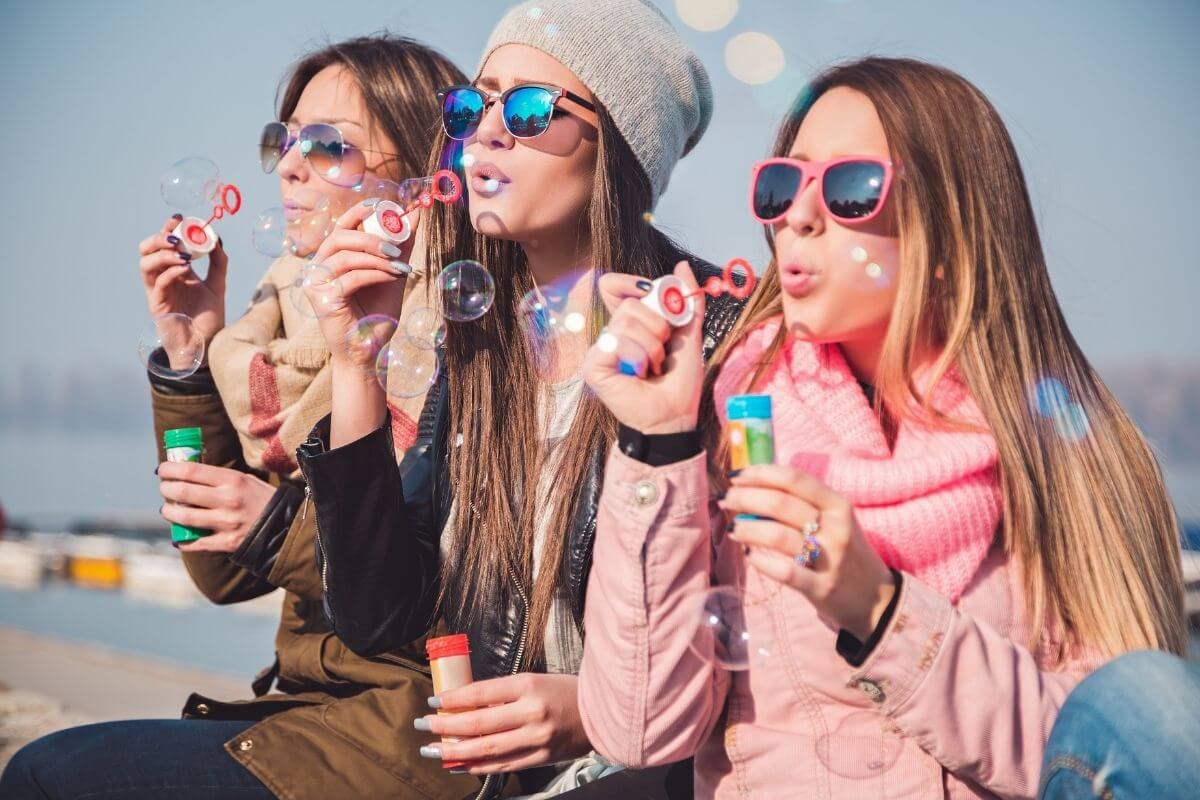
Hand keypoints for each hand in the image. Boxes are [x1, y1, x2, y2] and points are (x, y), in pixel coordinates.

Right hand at [139, 215, 227, 365]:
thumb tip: (217, 238)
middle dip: (159, 237)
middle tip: (177, 236)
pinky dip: (170, 271)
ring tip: (183, 255)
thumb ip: (218, 263)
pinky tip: (185, 269)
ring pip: (145, 264)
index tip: (180, 218)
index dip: (168, 228)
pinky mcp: (157, 305)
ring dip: (162, 254)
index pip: (164, 243)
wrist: (205, 346)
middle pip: (146, 249)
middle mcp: (163, 278)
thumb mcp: (218, 286)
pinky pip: (158, 282)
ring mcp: (158, 291)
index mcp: (175, 270)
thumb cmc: (208, 318)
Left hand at [158, 461, 276, 552]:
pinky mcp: (226, 542)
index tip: (162, 470)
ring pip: (184, 516)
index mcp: (233, 480)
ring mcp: (226, 523)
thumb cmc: (263, 499)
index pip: (191, 471)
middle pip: (183, 492)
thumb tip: (189, 473)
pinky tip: (179, 537)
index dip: (170, 469)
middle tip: (164, 488)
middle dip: (166, 489)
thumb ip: (220, 478)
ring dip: (169, 512)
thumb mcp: (246, 480)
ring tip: (168, 510)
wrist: (286, 526)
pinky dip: (183, 541)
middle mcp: (227, 500)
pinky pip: (196, 542)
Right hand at [308, 201, 413, 368]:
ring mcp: (316, 283)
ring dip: (376, 258)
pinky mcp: (320, 299)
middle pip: (340, 237)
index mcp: (333, 258)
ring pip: (345, 256)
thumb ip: (400, 247)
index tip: (383, 206)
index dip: (358, 212)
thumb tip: (415, 214)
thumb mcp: (393, 275)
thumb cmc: (377, 314)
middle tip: (397, 248)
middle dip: (372, 238)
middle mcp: (319, 267)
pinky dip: (374, 274)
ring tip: (400, 266)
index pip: (341, 226)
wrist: (369, 352)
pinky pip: (349, 278)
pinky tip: (391, 278)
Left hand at [416, 673, 588, 774]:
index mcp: (529, 685)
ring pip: (487, 749)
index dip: (454, 698)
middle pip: (480, 723)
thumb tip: (465, 704)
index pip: (482, 692)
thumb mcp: (533, 681)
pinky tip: (460, 764)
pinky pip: (503, 765)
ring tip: (434, 750)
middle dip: (447, 726)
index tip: (434, 701)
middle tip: (424, 725)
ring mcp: (537, 738)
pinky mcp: (541, 757)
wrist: (600, 713)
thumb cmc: (563, 692)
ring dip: (456, 751)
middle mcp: (532, 713)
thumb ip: (502, 693)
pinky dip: (478, 765)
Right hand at [582, 260, 705, 434]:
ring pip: (625, 323)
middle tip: (662, 351)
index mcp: (630, 325)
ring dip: (652, 347)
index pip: (612, 287)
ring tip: (654, 366)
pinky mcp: (594, 366)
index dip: (628, 283)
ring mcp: (600, 350)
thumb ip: (688, 301)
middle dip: (657, 326)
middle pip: (629, 305)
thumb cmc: (679, 382)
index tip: (647, 289)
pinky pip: (615, 342)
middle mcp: (611, 334)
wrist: (675, 415)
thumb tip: (681, 267)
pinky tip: (638, 374)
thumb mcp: (689, 335)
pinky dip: (637, 357)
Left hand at [720, 465, 894, 639]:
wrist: (876, 598)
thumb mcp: (834, 520)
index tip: (736, 476)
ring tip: (734, 529)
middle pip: (780, 503)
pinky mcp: (821, 587)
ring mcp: (830, 558)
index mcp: (838, 505)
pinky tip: (750, 556)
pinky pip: (783, 571)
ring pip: (777, 535)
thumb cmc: (844, 551)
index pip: (794, 479)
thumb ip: (802, 504)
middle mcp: (836, 527)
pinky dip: (761, 562)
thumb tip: (752, 488)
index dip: (760, 474)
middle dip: (745, 498)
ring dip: (747, 529)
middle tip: (726, 500)